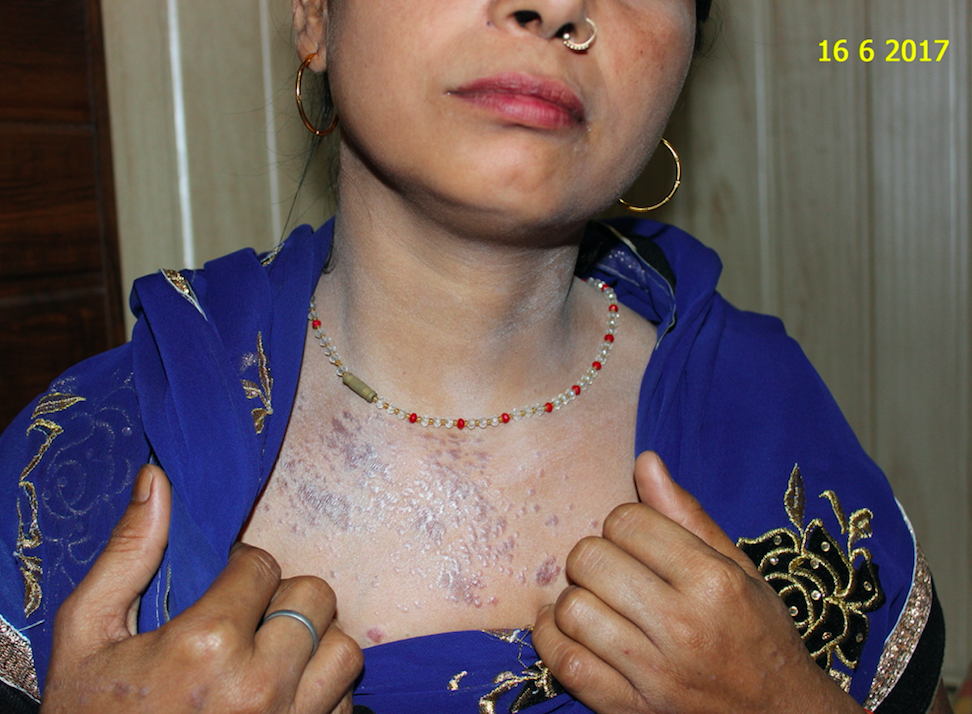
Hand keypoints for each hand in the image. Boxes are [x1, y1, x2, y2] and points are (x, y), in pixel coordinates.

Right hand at [41, 465, 362, 712]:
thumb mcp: (86, 636)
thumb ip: (126, 556)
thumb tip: (158, 480)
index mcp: (204, 645)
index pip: (263, 564)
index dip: (240, 569)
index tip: (221, 588)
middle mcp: (259, 686)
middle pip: (314, 597)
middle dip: (282, 599)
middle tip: (248, 620)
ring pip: (344, 650)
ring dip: (313, 645)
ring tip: (272, 655)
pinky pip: (346, 702)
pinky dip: (322, 692)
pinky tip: (282, 696)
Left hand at [533, 451, 862, 713]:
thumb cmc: (759, 635)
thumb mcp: (738, 569)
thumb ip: (688, 516)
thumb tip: (646, 461)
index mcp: (712, 580)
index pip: (626, 522)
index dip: (622, 525)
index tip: (634, 541)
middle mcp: (682, 625)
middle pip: (590, 560)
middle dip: (593, 557)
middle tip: (612, 572)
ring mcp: (654, 673)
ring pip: (571, 609)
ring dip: (573, 599)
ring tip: (595, 601)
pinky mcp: (629, 709)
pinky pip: (565, 664)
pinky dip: (552, 640)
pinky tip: (566, 630)